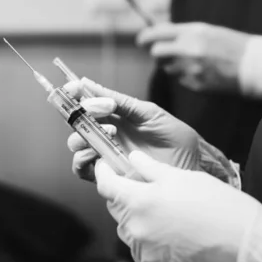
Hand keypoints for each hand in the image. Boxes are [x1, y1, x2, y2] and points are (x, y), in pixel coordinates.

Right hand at [64, 78, 200, 180]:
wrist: (189, 168)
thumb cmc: (175, 140)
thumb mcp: (151, 113)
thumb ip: (123, 103)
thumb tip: (93, 90)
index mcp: (117, 116)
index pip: (89, 102)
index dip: (76, 93)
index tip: (71, 87)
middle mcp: (106, 134)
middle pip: (77, 122)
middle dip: (77, 113)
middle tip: (90, 109)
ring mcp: (105, 154)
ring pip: (76, 143)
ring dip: (83, 135)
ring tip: (109, 131)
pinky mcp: (106, 175)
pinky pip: (81, 168)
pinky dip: (81, 159)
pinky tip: (96, 154)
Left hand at [95, 151, 261, 261]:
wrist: (247, 247)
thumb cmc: (219, 206)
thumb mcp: (183, 177)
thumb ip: (150, 167)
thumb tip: (133, 158)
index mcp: (138, 202)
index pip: (106, 185)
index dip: (104, 172)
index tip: (106, 166)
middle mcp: (135, 230)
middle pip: (118, 209)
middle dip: (127, 197)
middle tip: (147, 189)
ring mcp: (145, 253)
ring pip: (131, 231)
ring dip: (140, 220)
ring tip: (168, 214)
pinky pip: (145, 252)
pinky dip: (153, 242)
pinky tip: (175, 235)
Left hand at [137, 22, 249, 92]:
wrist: (255, 65)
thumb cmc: (232, 44)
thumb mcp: (207, 30)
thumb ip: (182, 32)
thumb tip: (159, 33)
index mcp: (192, 32)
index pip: (156, 34)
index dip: (145, 38)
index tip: (141, 40)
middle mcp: (188, 50)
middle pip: (156, 53)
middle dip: (157, 53)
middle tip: (164, 52)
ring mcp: (191, 69)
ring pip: (167, 68)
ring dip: (172, 65)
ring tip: (192, 61)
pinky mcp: (196, 84)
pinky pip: (180, 79)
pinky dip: (185, 75)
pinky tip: (201, 71)